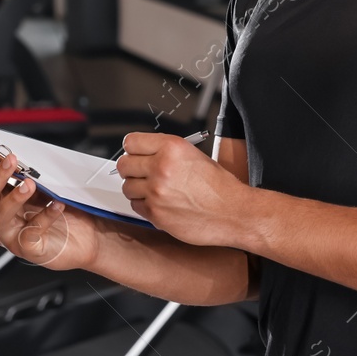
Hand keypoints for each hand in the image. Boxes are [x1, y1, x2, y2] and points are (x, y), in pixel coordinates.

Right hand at [0, 145, 102, 271]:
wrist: (88, 239)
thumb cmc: (65, 212)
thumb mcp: (47, 189)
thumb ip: (34, 176)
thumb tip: (29, 159)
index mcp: (0, 199)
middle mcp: (0, 217)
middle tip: (12, 160)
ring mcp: (10, 234)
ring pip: (1, 214)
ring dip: (14, 197)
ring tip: (30, 184)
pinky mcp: (27, 249)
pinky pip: (30, 231)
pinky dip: (44, 216)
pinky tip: (57, 205)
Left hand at [117, 132, 243, 246]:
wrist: (232, 212)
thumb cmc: (219, 186)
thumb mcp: (193, 155)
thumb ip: (165, 152)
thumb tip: (143, 154)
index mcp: (171, 147)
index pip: (130, 142)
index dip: (133, 149)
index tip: (135, 154)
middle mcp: (161, 167)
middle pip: (124, 164)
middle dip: (132, 169)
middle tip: (142, 173)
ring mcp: (156, 191)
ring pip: (127, 187)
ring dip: (137, 189)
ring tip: (155, 190)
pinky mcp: (155, 213)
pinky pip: (136, 206)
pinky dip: (145, 205)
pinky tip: (160, 203)